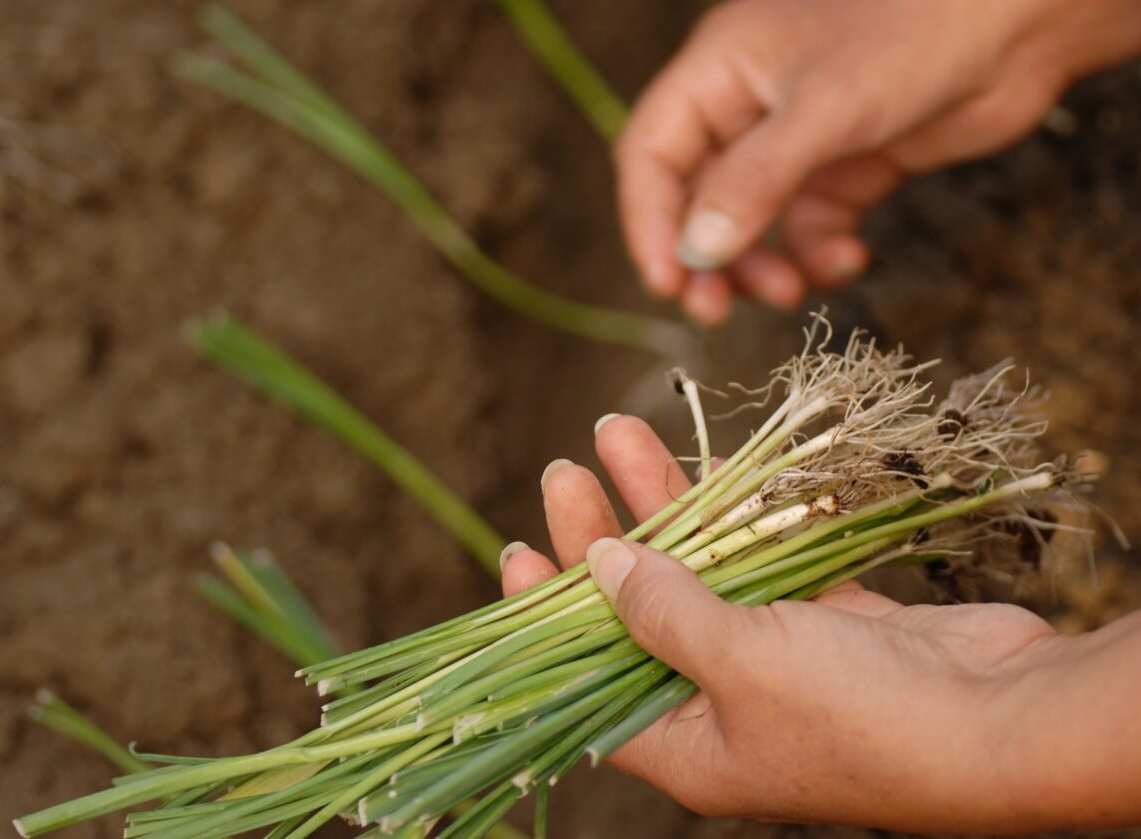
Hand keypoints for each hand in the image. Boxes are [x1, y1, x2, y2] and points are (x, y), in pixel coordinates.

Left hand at [501, 415, 1140, 830]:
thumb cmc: (858, 716)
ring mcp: (774, 659)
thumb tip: (599, 566)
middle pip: (635, 612)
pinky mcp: (824, 620)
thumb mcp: (737, 665)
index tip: (516, 551)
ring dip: (661, 505)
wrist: (1003, 718)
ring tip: (614, 432)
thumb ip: (662, 613)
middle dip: (599, 538)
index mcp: (684, 743)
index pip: (584, 679)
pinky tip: (701, 459)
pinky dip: (734, 514)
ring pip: (698, 570)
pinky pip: (761, 558)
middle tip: (562, 472)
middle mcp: (719, 705)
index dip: (542, 617)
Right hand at [616, 0, 1140, 323]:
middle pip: (696, 197)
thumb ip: (752, 183)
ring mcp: (800, 139)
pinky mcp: (849, 165)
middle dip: (706, 257)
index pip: (653, 154)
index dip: (649, 222)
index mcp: (721, 70)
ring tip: (787, 290)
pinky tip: (849, 258)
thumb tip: (695, 253)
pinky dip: (820, 253)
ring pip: (753, 221)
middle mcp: (750, 106)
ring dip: (762, 265)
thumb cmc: (920, 25)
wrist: (1025, 18)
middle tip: (713, 310)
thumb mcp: (824, 107)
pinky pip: (811, 226)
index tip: (668, 282)